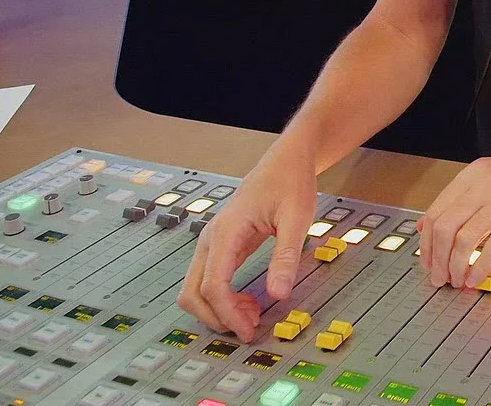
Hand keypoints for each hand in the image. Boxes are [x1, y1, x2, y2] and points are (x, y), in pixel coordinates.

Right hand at [177, 150, 317, 341]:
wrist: (285, 161)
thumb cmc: (290, 183)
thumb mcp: (297, 219)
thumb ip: (285, 256)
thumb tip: (278, 294)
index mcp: (226, 232)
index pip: (213, 286)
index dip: (227, 314)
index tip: (250, 330)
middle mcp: (211, 239)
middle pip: (193, 292)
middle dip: (217, 317)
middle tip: (250, 329)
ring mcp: (213, 243)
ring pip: (196, 289)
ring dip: (218, 309)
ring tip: (253, 315)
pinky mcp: (221, 247)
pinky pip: (210, 280)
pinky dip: (223, 298)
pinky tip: (250, 302)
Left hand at [418, 148, 490, 289]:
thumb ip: (464, 197)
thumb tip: (429, 225)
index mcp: (473, 174)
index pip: (436, 212)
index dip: (427, 243)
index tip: (427, 262)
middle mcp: (485, 183)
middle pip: (445, 227)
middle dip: (437, 259)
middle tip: (439, 277)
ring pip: (465, 238)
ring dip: (456, 266)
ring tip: (458, 280)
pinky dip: (481, 267)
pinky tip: (477, 277)